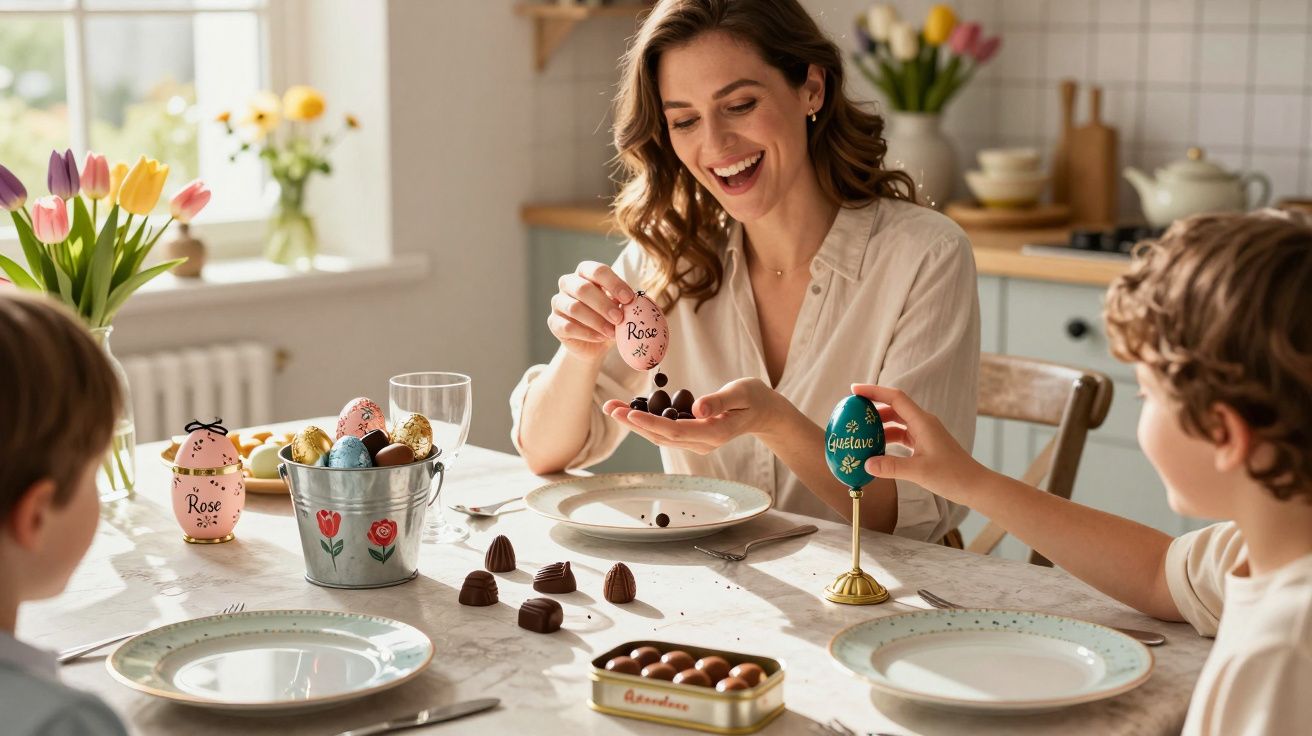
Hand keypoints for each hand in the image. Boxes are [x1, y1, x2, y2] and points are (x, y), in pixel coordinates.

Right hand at [548, 261, 635, 361]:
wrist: (595, 343)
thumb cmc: (609, 318)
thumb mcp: (622, 307)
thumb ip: (628, 302)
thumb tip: (639, 300)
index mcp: (585, 273)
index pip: (597, 270)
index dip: (614, 283)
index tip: (629, 299)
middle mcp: (568, 283)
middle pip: (583, 288)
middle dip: (604, 304)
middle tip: (620, 318)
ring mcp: (558, 302)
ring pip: (574, 308)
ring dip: (596, 321)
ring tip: (612, 332)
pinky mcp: (553, 322)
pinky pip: (568, 326)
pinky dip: (587, 333)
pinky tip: (600, 338)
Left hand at [602, 378, 783, 454]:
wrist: (764, 413)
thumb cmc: (754, 398)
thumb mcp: (742, 393)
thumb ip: (720, 400)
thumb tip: (697, 409)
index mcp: (715, 433)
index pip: (676, 431)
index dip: (651, 424)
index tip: (630, 413)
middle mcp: (703, 442)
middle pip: (662, 436)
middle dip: (633, 423)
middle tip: (609, 407)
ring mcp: (697, 442)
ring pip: (660, 436)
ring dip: (635, 423)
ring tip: (612, 407)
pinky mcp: (693, 437)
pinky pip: (665, 432)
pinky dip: (646, 422)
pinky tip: (630, 411)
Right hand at [851, 383, 983, 500]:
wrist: (975, 486)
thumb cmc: (953, 476)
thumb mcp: (918, 471)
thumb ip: (891, 467)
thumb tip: (866, 464)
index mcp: (923, 422)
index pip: (895, 398)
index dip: (874, 391)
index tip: (854, 390)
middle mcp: (924, 423)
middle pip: (894, 408)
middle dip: (873, 408)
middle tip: (853, 414)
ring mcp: (925, 434)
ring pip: (898, 423)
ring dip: (880, 426)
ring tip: (861, 433)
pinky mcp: (926, 445)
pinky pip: (902, 436)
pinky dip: (888, 439)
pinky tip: (877, 449)